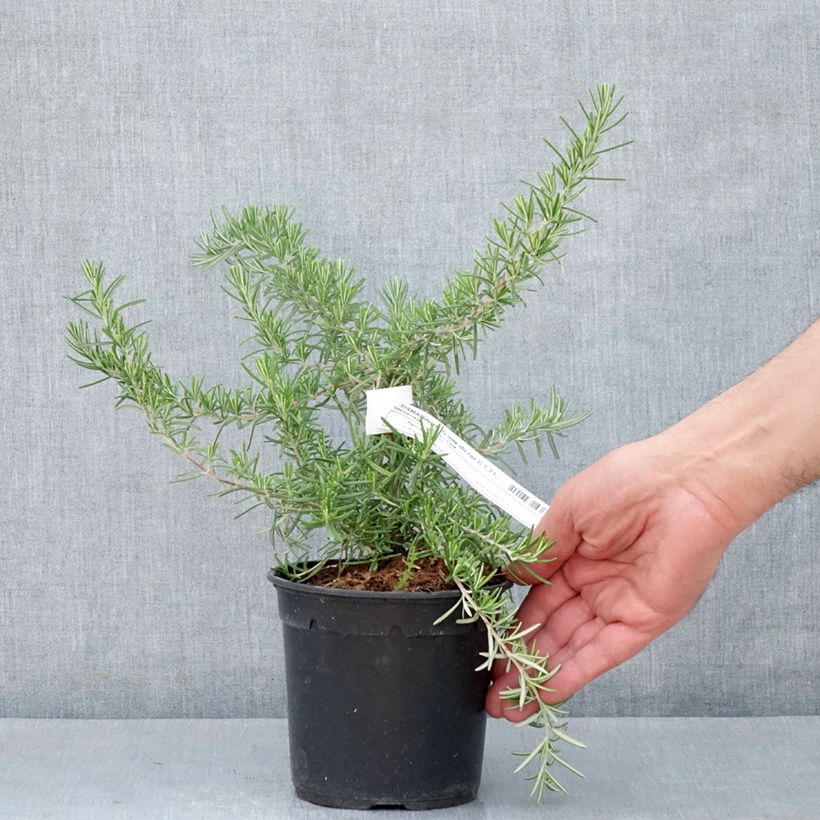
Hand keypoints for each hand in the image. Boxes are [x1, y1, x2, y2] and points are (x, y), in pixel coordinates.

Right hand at [485, 435, 739, 720]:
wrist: (684, 483)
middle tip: (493, 691)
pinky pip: (603, 652)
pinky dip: (574, 673)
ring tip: (508, 703)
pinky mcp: (643, 621)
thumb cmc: (628, 481)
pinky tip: (545, 692)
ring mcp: (618, 604)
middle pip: (551, 631)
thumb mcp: (567, 511)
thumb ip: (539, 551)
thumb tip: (510, 576)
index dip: (513, 626)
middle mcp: (595, 584)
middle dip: (521, 661)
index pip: (538, 600)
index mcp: (575, 555)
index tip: (489, 648)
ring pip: (572, 648)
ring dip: (540, 676)